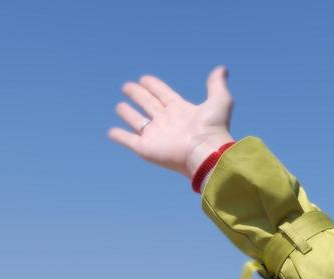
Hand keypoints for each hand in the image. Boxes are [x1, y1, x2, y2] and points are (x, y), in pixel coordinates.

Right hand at [107, 67, 234, 178]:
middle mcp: (166, 121)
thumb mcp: (219, 101)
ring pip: (137, 121)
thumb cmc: (213, 129)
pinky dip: (119, 136)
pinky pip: (129, 140)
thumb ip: (217, 84)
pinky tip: (111, 132)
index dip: (153, 85)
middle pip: (148, 104)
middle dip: (138, 95)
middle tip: (127, 87)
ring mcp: (156, 135)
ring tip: (119, 106)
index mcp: (180, 110)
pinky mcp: (146, 148)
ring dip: (127, 114)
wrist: (206, 154)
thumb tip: (222, 69)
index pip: (163, 94)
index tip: (144, 78)